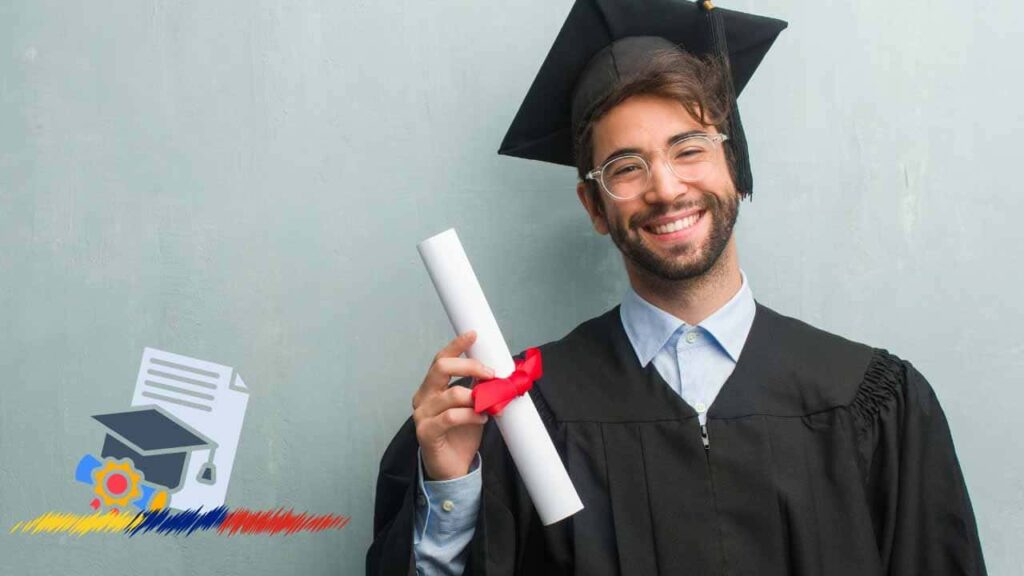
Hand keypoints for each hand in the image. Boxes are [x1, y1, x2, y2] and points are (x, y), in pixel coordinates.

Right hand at [412, 331, 493, 480]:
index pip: (441, 359)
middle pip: (441, 368)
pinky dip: (472, 415)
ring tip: (491, 404)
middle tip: (491, 374)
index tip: (474, 335)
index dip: (456, 346)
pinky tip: (483, 417)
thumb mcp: (473, 406)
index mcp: (431, 388)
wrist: (453, 469)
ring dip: (477, 397)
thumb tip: (497, 371)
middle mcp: (423, 397)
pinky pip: (452, 417)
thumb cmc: (462, 435)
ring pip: (451, 393)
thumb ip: (479, 388)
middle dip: (470, 366)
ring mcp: (422, 415)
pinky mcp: (426, 432)